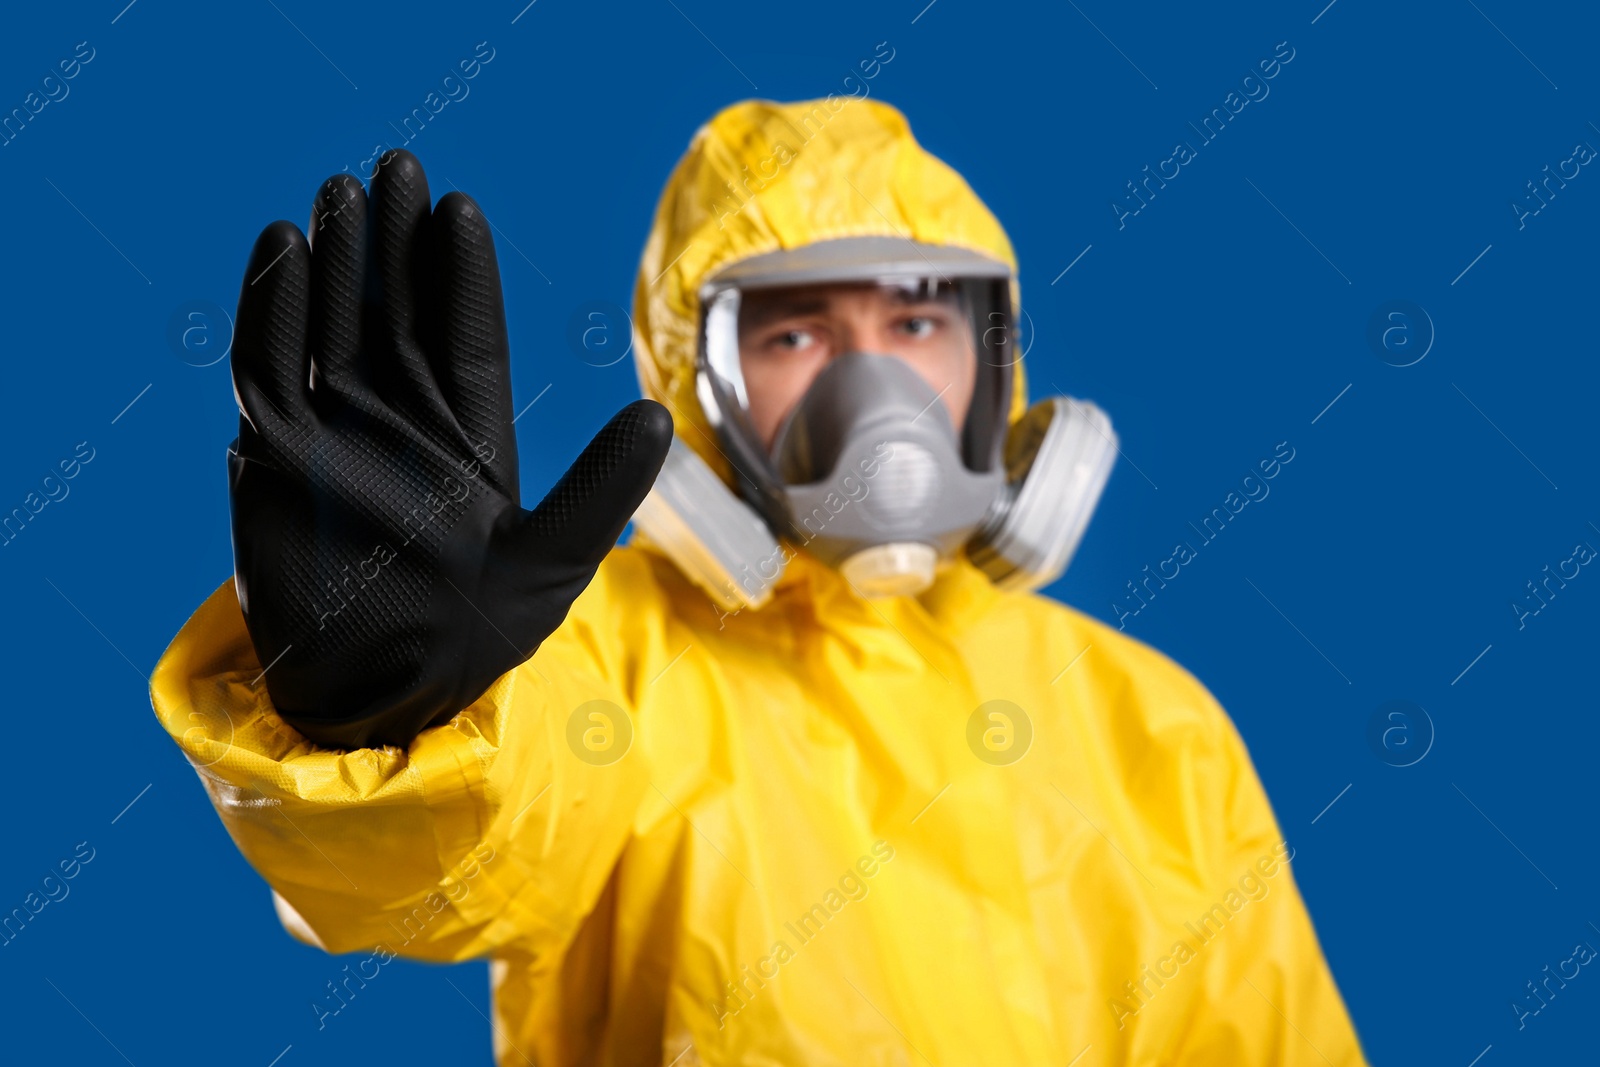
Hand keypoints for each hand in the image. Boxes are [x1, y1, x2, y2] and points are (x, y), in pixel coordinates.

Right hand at [227, 150, 669, 748]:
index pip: (468, 336)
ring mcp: (338, 430)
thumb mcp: (551, 563)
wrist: (376, 693)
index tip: (459, 207)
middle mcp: (405, 422)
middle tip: (395, 166)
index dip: (462, 273)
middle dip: (395, 242)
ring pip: (335, 321)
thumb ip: (600, 491)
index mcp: (473, 438)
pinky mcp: (277, 450)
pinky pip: (269, 362)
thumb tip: (656, 414)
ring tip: (340, 191)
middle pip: (399, 311)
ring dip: (337, 259)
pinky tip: (281, 245)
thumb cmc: (475, 636)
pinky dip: (271, 307)